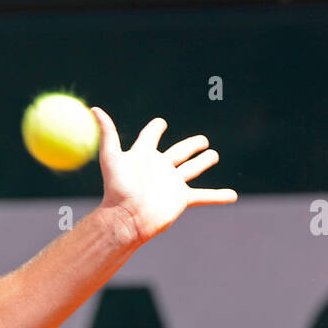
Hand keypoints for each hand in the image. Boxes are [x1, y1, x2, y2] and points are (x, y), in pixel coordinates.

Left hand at [92, 109, 237, 247]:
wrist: (126, 219)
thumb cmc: (117, 189)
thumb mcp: (111, 157)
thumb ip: (107, 132)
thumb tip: (95, 109)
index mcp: (144, 155)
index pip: (151, 136)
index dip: (155, 129)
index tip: (161, 123)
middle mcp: (159, 167)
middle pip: (179, 152)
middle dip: (192, 145)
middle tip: (203, 140)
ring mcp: (172, 183)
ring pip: (193, 168)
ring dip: (204, 162)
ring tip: (213, 155)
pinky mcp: (181, 198)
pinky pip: (204, 195)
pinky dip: (218, 196)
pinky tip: (232, 196)